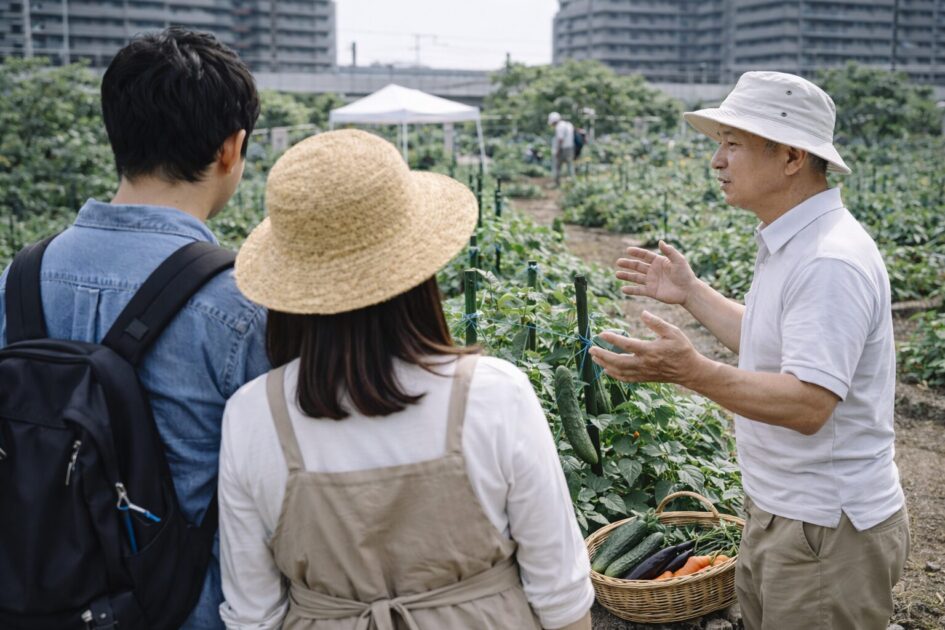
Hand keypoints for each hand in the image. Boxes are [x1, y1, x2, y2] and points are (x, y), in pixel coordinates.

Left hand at [588, 312, 707, 386]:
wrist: (689, 370)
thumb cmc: (682, 349)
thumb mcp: (673, 332)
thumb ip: (657, 323)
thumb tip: (642, 313)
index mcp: (650, 350)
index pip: (627, 345)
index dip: (613, 340)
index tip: (602, 333)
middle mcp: (644, 363)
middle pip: (618, 361)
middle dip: (603, 355)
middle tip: (591, 349)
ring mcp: (643, 372)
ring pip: (620, 371)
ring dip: (605, 364)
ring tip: (594, 357)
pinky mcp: (644, 378)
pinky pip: (626, 378)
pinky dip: (614, 375)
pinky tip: (607, 369)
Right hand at [616, 240, 696, 305]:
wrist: (688, 291)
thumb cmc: (685, 274)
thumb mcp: (678, 260)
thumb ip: (669, 251)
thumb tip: (660, 241)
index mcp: (659, 261)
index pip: (645, 256)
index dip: (637, 253)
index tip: (628, 250)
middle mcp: (653, 271)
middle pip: (637, 266)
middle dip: (628, 264)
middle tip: (618, 262)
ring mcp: (651, 281)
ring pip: (636, 278)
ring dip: (626, 276)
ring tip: (616, 274)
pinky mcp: (651, 292)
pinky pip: (639, 291)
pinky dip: (631, 290)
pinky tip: (623, 289)